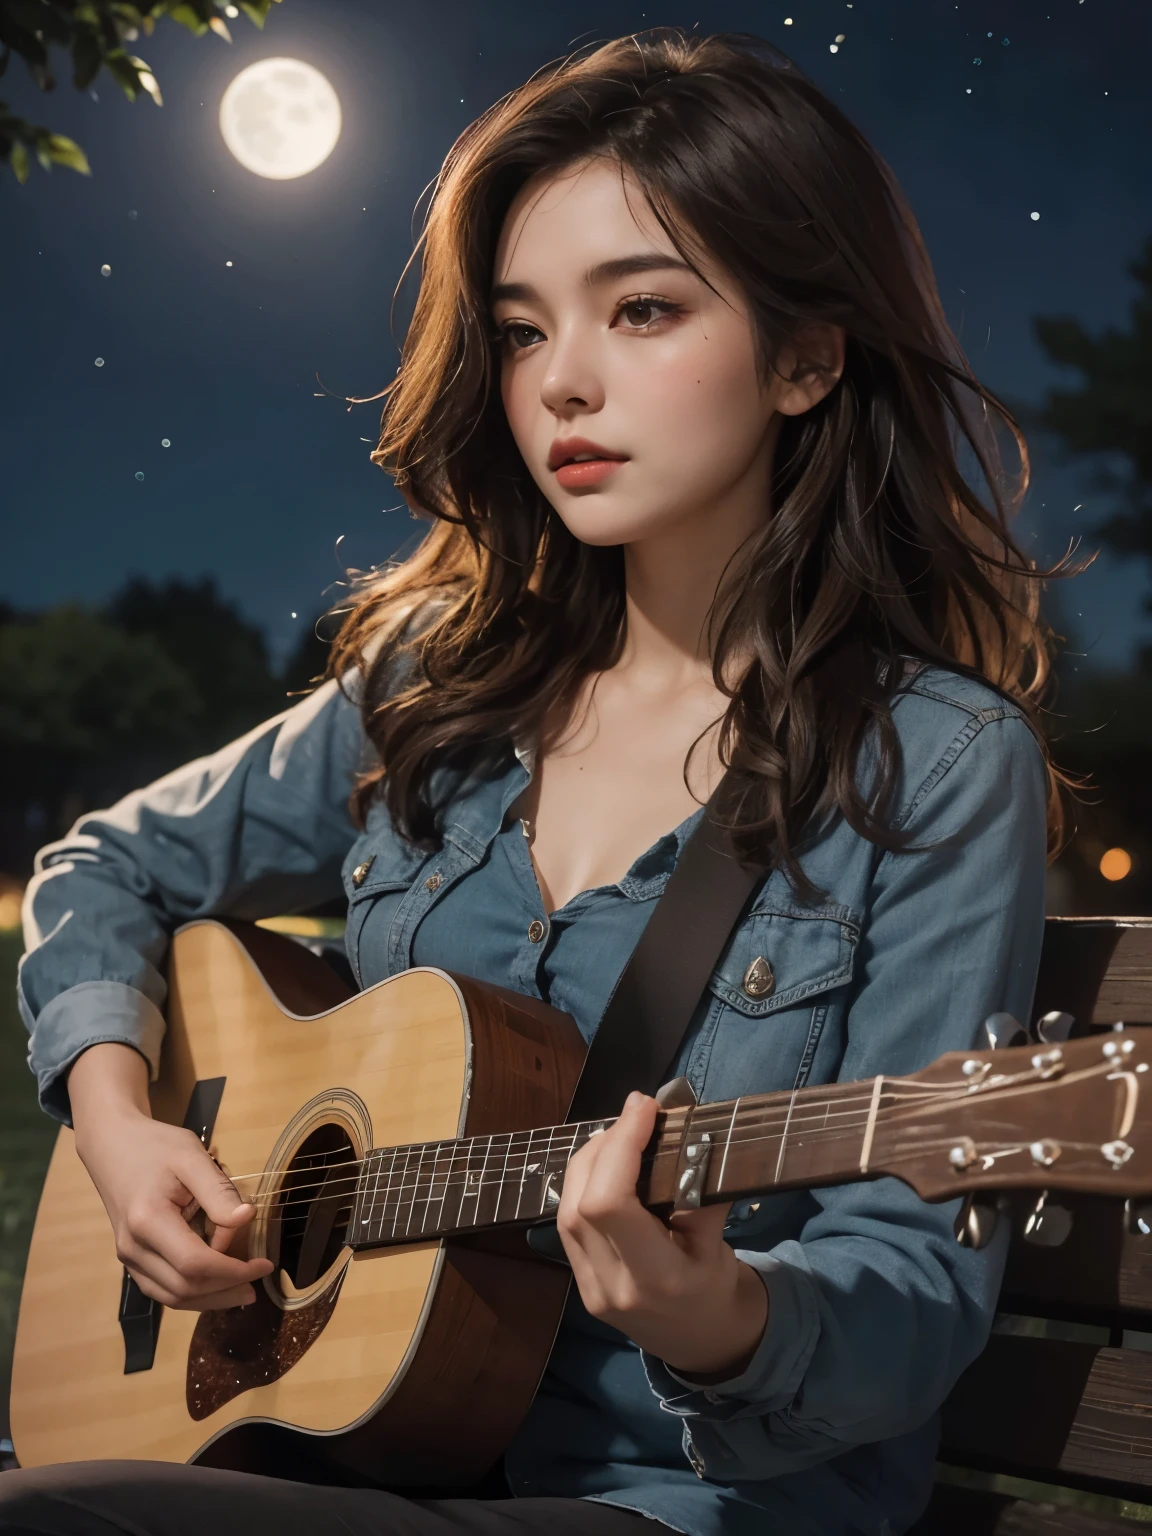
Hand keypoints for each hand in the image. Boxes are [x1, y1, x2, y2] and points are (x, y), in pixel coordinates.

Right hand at [69, 1044, 273, 1310]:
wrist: (112, 1146)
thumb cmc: (155, 1146)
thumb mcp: (192, 1157)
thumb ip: (218, 1191)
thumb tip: (246, 1218)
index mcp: (148, 1221)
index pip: (195, 1264)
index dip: (232, 1271)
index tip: (263, 1264)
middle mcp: (133, 1248)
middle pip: (184, 1287)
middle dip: (225, 1290)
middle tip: (257, 1284)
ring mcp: (129, 1257)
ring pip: (171, 1297)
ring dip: (209, 1299)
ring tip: (242, 1291)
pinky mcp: (131, 1259)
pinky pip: (161, 1288)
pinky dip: (191, 1293)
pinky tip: (215, 1286)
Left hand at [556, 1090, 768, 1379]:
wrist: (702, 1345)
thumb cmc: (716, 1292)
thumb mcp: (719, 1245)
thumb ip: (700, 1194)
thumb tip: (686, 1134)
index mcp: (653, 1278)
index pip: (610, 1203)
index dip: (620, 1146)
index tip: (645, 1108)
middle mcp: (611, 1286)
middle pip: (580, 1202)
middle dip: (603, 1146)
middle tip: (636, 1114)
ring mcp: (588, 1288)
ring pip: (566, 1210)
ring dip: (588, 1161)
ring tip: (621, 1133)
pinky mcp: (580, 1282)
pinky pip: (568, 1222)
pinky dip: (583, 1184)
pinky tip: (606, 1164)